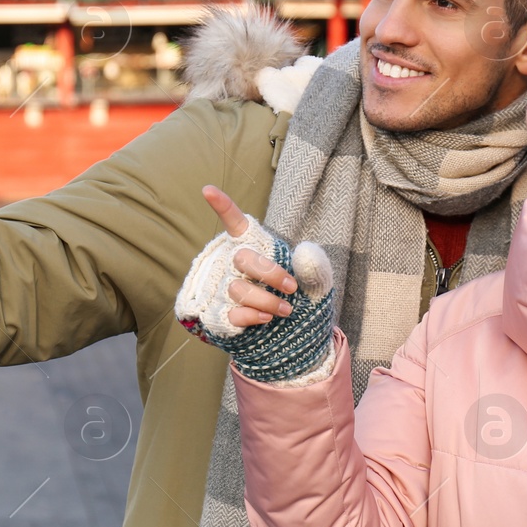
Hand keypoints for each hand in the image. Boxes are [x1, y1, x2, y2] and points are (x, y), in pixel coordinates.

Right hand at [177, 186, 335, 381]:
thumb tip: (303, 253)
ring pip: (239, 289)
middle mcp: (235, 266)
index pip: (237, 223)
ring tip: (287, 310)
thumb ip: (315, 266)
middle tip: (292, 287)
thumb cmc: (303, 300)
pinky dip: (252, 316)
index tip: (208, 189)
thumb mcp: (318, 283)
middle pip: (242, 258)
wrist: (298, 337)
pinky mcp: (222, 316)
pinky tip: (267, 318)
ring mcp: (226, 291)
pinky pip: (231, 313)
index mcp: (256, 248)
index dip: (223, 206)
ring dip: (267, 300)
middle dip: (270, 273)